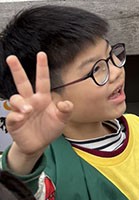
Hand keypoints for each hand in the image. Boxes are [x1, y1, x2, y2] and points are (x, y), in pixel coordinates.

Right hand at [5, 53, 72, 173]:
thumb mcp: (62, 120)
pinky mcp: (14, 122)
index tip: (41, 54)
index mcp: (43, 97)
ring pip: (15, 98)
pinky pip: (12, 115)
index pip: (42, 79)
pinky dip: (16, 115)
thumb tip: (66, 103)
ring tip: (28, 110)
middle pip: (22, 82)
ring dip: (20, 102)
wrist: (39, 145)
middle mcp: (30, 101)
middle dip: (17, 70)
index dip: (42, 67)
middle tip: (11, 58)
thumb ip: (66, 110)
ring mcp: (21, 110)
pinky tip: (22, 117)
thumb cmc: (49, 129)